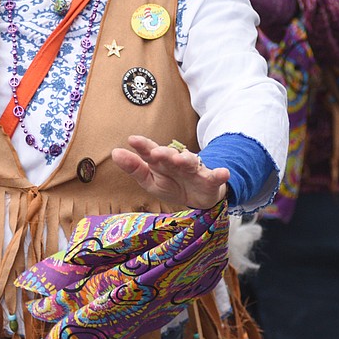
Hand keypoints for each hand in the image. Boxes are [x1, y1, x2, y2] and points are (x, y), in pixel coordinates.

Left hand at [112, 135, 228, 210]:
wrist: (197, 198)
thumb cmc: (170, 184)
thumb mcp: (150, 180)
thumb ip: (134, 168)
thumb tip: (114, 152)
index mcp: (161, 161)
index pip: (150, 152)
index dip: (142, 146)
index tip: (132, 140)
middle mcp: (177, 162)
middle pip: (170, 155)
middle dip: (164, 153)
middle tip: (156, 153)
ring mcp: (194, 170)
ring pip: (191, 162)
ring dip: (187, 160)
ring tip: (182, 159)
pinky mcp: (210, 180)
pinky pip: (216, 177)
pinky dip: (220, 174)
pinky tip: (223, 173)